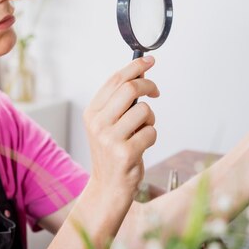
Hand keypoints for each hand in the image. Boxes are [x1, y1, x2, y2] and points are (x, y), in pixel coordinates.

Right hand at [83, 56, 159, 200]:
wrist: (108, 187)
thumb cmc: (112, 152)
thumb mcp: (107, 125)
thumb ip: (119, 102)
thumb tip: (140, 73)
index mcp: (92, 113)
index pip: (115, 80)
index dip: (135, 66)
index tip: (149, 60)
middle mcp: (98, 123)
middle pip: (130, 88)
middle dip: (149, 86)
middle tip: (156, 92)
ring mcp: (110, 138)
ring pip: (144, 110)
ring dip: (150, 119)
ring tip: (142, 131)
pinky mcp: (126, 152)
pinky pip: (151, 132)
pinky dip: (151, 136)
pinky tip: (141, 147)